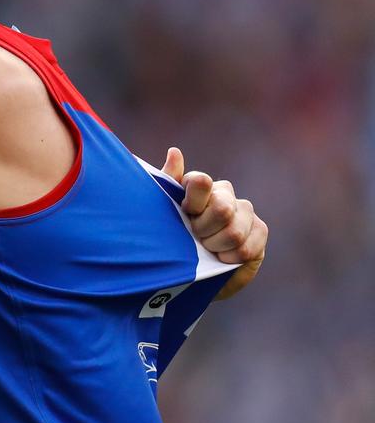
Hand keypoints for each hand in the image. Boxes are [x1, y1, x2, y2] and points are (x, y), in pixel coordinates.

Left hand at [161, 147, 266, 299]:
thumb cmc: (172, 237)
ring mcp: (245, 211)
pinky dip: (231, 258)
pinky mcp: (260, 230)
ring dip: (216, 247)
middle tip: (195, 237)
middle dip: (203, 231)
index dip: (194, 203)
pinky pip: (247, 247)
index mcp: (199, 184)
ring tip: (206, 249)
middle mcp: (224, 193)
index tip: (186, 214)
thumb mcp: (162, 212)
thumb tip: (175, 152)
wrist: (193, 270)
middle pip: (221, 209)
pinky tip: (222, 257)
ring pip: (234, 232)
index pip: (201, 182)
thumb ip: (167, 182)